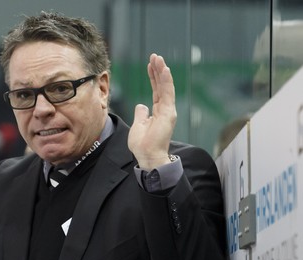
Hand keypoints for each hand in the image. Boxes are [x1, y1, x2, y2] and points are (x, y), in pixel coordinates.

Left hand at [127, 53, 176, 169]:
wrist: (148, 156)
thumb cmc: (142, 145)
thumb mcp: (138, 125)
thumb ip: (141, 114)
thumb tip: (141, 106)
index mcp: (157, 112)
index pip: (156, 90)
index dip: (153, 77)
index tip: (150, 64)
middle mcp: (164, 109)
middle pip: (161, 86)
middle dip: (158, 70)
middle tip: (155, 56)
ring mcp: (167, 110)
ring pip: (166, 86)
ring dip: (162, 71)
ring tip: (159, 58)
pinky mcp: (168, 113)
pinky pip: (167, 93)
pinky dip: (166, 81)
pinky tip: (164, 69)